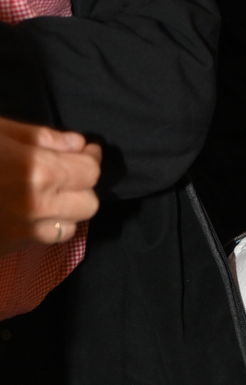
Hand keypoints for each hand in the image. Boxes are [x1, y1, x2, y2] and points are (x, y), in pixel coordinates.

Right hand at [0, 117, 100, 254]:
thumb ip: (39, 137)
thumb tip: (77, 144)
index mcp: (37, 171)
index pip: (90, 172)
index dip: (92, 158)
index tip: (89, 151)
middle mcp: (39, 206)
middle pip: (89, 204)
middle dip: (83, 186)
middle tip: (67, 172)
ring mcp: (26, 232)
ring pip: (72, 227)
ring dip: (67, 210)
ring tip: (48, 194)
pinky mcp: (13, 246)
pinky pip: (46, 239)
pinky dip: (46, 225)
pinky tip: (29, 210)